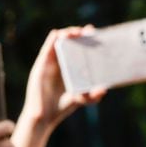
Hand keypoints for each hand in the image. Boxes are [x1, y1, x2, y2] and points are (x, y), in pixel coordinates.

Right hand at [12, 28, 106, 146]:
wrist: (45, 116)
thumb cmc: (61, 107)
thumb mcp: (81, 100)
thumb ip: (92, 96)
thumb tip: (104, 89)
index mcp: (71, 68)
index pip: (79, 49)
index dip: (86, 40)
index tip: (94, 33)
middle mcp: (61, 63)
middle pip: (70, 43)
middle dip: (78, 34)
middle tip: (89, 30)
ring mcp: (50, 63)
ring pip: (58, 42)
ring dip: (66, 34)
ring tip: (76, 32)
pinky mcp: (41, 65)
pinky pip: (46, 49)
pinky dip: (52, 40)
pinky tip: (58, 35)